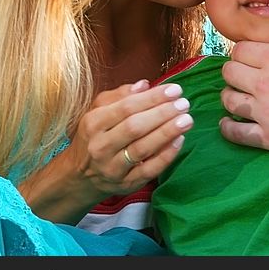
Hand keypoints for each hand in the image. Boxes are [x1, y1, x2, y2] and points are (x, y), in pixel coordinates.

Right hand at [65, 79, 193, 199]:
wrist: (81, 175)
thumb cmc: (96, 135)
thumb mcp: (98, 110)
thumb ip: (120, 95)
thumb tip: (145, 85)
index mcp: (93, 123)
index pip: (126, 107)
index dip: (152, 98)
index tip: (174, 90)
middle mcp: (100, 146)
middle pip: (134, 127)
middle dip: (162, 114)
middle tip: (184, 104)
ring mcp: (112, 167)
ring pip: (142, 149)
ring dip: (167, 133)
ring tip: (187, 119)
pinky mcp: (126, 184)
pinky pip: (149, 170)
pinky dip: (166, 156)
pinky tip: (179, 141)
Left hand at [220, 42, 268, 158]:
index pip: (240, 49)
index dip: (243, 54)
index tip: (248, 59)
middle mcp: (265, 81)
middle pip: (229, 72)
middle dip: (234, 74)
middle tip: (241, 78)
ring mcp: (265, 110)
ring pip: (228, 100)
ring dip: (230, 98)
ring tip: (236, 99)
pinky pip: (235, 132)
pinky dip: (229, 128)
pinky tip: (230, 124)